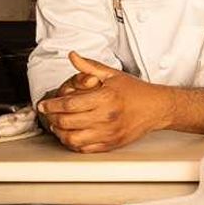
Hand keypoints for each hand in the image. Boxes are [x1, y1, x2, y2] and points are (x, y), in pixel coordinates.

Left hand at [37, 52, 171, 152]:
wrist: (157, 108)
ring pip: (72, 139)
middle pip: (66, 122)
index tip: (45, 104)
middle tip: (49, 114)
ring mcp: (109, 133)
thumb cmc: (136, 91)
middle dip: (52, 118)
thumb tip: (73, 56)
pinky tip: (72, 134)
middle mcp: (107, 117)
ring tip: (58, 125)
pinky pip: (85, 148)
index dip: (51, 105)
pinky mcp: (112, 144)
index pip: (68, 104)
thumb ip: (90, 66)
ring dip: (60, 132)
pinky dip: (73, 143)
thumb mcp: (113, 74)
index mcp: (106, 98)